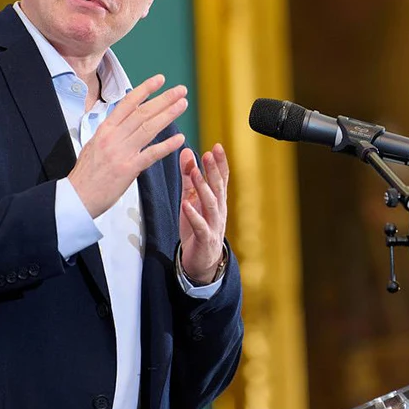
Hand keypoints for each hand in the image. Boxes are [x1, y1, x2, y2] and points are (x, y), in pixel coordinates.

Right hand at [68, 75, 186, 217]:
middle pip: (142, 113)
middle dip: (164, 99)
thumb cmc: (86, 174)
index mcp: (104, 130)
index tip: (160, 79)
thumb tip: (123, 123)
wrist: (76, 197)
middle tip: (181, 90)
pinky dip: (166, 146)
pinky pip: (151, 154)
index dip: (145, 89)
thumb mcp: (93, 146)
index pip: (127, 103)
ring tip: (183, 104)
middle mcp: (113, 137)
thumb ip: (110, 134)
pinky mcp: (128, 170)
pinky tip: (180, 139)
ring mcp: (121, 152)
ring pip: (148, 128)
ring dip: (168, 115)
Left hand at [179, 143, 229, 283]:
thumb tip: (187, 152)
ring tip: (197, 173)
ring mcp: (213, 225)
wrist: (202, 262)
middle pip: (218, 187)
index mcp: (217, 200)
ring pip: (211, 204)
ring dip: (204, 188)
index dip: (220, 162)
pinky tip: (186, 205)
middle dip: (214, 170)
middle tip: (208, 153)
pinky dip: (193, 215)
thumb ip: (189, 177)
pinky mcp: (204, 239)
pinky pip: (200, 226)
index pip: (222, 178)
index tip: (217, 146)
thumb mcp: (191, 199)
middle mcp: (219, 210)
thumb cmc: (197, 228)